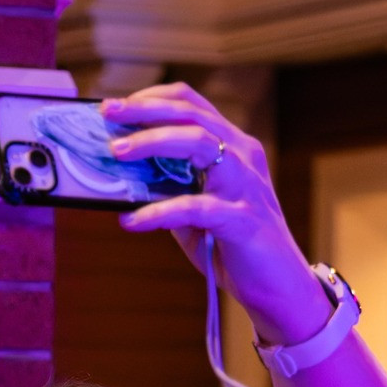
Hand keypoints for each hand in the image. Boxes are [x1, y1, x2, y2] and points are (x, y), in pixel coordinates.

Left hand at [100, 84, 333, 347]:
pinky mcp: (242, 218)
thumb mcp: (194, 214)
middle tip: (108, 112)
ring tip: (118, 153)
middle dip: (145, 109)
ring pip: (199, 143)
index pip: (193, 105)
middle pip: (192, 114)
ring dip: (153, 142)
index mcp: (233, 149)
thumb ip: (168, 192)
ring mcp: (245, 185)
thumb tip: (123, 180)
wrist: (279, 288)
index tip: (118, 106)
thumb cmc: (233, 248)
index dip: (154, 98)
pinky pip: (195, 207)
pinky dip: (159, 211)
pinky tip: (132, 221)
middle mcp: (242, 158)